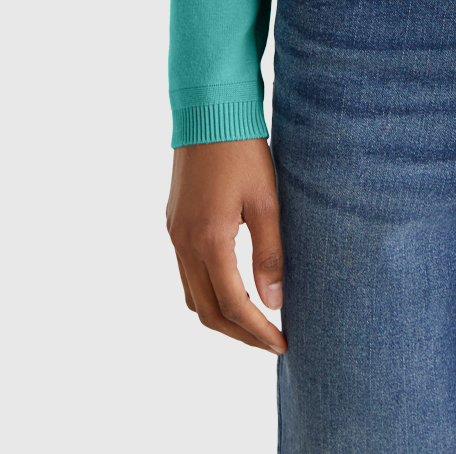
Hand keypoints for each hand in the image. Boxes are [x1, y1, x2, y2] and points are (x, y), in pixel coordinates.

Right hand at [166, 138, 286, 353]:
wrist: (207, 111)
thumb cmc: (241, 150)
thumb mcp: (266, 201)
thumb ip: (270, 254)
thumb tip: (274, 302)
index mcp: (209, 240)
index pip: (234, 306)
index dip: (258, 331)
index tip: (282, 344)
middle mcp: (184, 243)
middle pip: (208, 312)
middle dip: (240, 334)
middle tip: (270, 342)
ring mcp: (174, 235)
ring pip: (193, 297)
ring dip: (222, 316)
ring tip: (254, 321)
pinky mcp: (173, 224)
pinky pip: (186, 275)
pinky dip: (208, 293)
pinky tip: (232, 288)